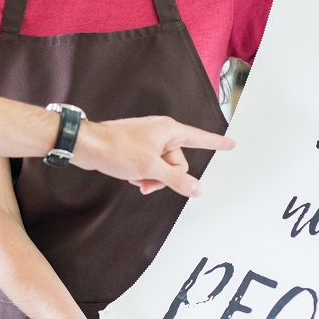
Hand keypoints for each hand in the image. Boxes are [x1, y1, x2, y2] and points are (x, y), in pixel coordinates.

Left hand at [70, 116, 234, 196]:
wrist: (87, 145)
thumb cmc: (116, 149)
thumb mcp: (151, 168)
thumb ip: (177, 180)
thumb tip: (197, 189)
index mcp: (169, 130)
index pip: (200, 138)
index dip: (217, 143)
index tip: (232, 144)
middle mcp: (161, 132)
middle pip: (179, 162)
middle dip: (166, 176)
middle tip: (148, 178)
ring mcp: (149, 140)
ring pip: (164, 167)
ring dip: (152, 178)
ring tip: (136, 177)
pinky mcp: (137, 148)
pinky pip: (151, 166)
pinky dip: (143, 174)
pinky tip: (130, 176)